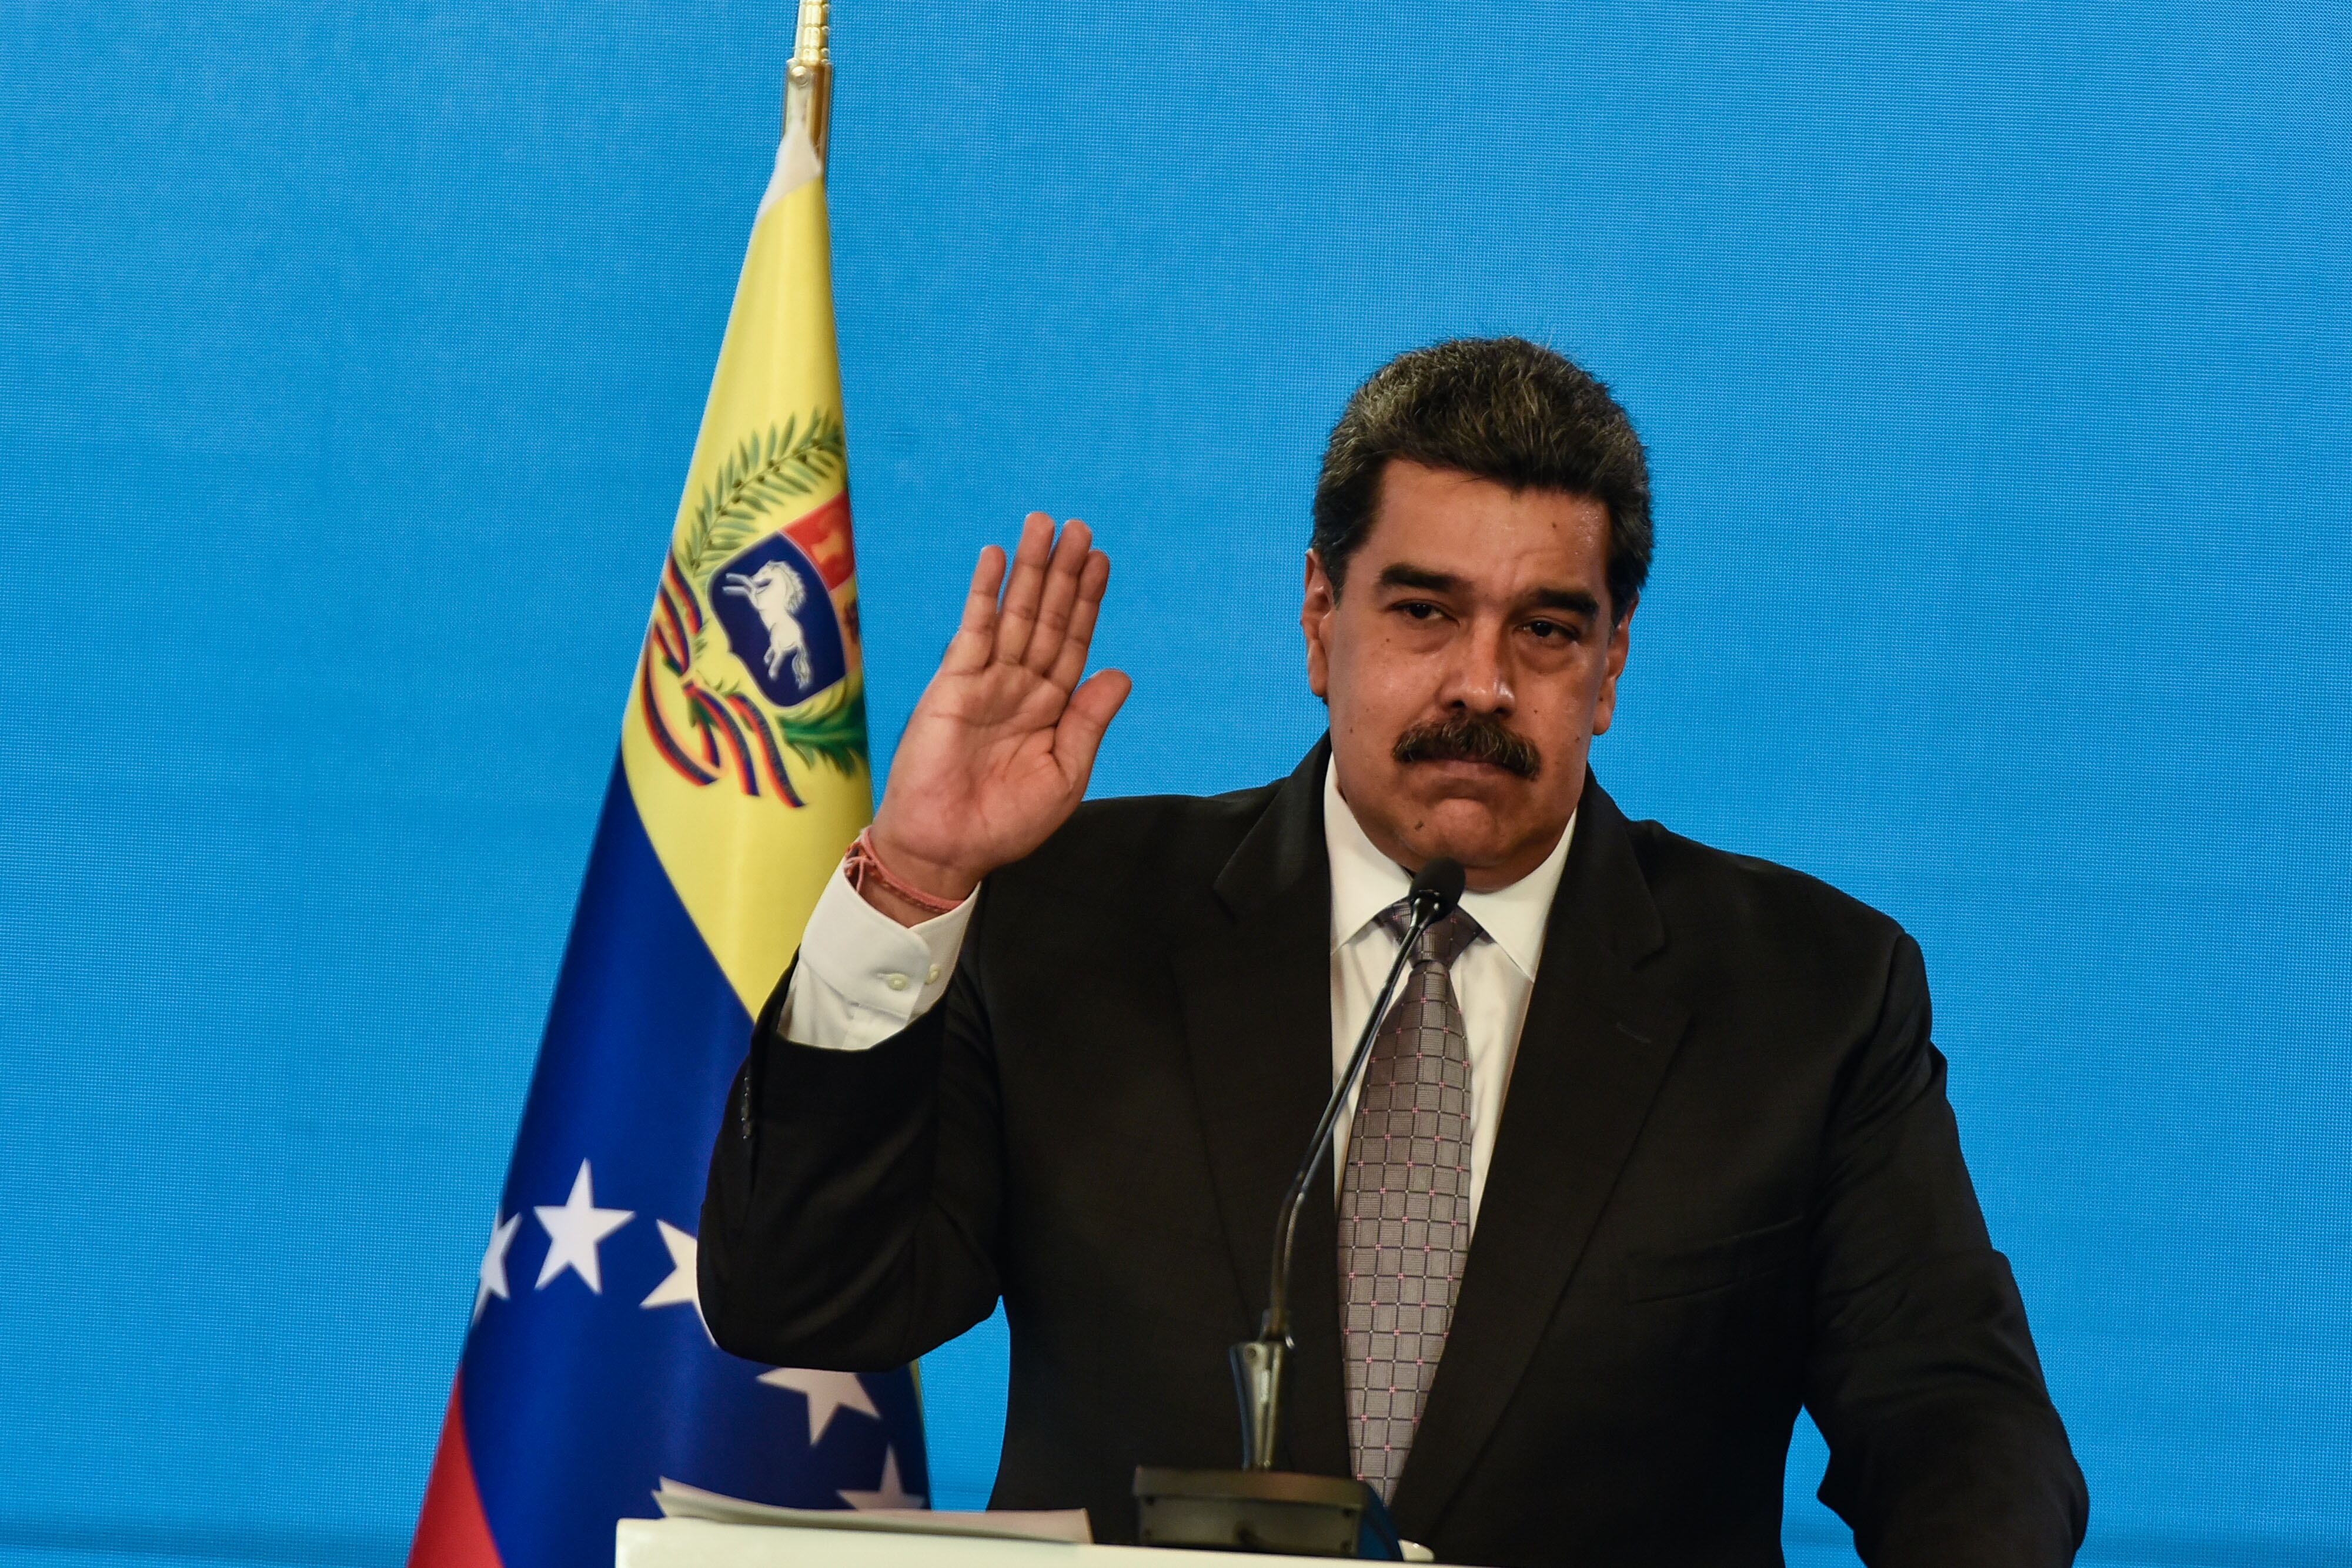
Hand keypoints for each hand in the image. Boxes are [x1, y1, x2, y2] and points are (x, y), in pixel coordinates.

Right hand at [863, 513, 1130, 921]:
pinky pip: (973, 630)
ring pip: (1014, 614)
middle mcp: (1020, 687)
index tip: (1100, 561)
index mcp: (1051, 710)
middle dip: (1062, 573)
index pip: (1074, 642)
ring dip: (1029, 570)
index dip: (1087, 602)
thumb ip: (1088, 722)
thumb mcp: (1064, 775)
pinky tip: (996, 558)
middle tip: (1078, 527)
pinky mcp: (953, 684)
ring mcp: (986, 682)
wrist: (947, 849)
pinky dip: (984, 593)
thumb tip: (1120, 673)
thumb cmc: (1005, 824)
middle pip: (1047, 617)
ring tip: (1043, 526)